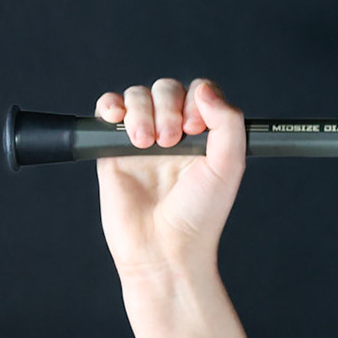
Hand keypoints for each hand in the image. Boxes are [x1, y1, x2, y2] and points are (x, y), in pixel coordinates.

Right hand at [95, 78, 245, 281]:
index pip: (200, 92)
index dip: (197, 100)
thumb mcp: (229, 166)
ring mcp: (143, 140)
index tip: (195, 129)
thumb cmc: (200, 214)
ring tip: (147, 144)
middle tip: (170, 141)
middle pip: (167, 89)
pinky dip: (110, 105)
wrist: (164, 248)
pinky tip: (115, 117)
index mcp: (206, 135)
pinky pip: (107, 112)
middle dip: (168, 108)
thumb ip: (228, 122)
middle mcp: (175, 134)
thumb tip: (204, 89)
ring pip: (138, 96)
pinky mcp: (113, 150)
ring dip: (142, 112)